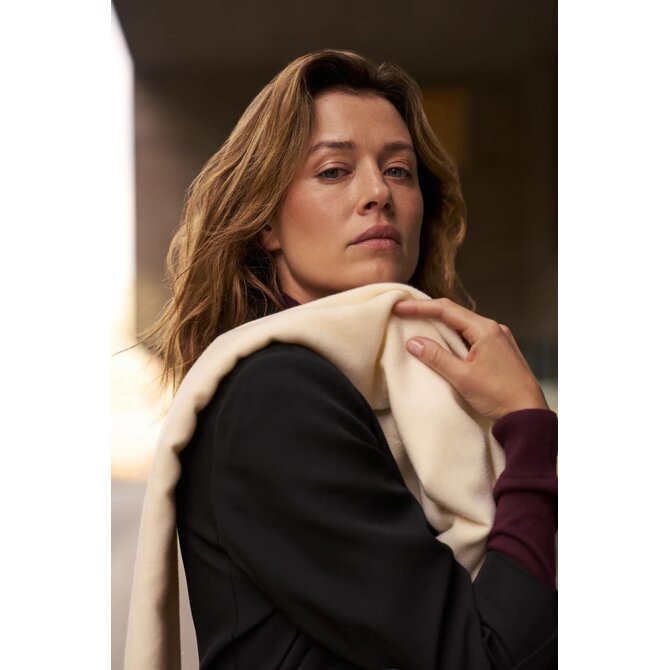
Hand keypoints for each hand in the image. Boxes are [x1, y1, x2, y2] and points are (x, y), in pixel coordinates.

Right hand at [392, 297, 548, 420]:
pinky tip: (443, 344)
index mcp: (485, 329)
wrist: (528, 414)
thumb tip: (413, 342)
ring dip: (441, 326)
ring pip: (463, 325)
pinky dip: (454, 337)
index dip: (419, 307)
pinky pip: (472, 336)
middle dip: (428, 312)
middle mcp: (493, 329)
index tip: (399, 307)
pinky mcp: (499, 351)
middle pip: (455, 314)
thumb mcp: (462, 377)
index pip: (446, 310)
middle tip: (405, 313)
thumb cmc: (499, 396)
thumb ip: (436, 357)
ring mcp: (498, 339)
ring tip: (419, 326)